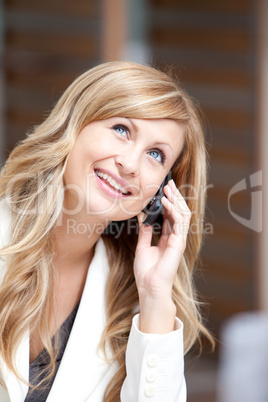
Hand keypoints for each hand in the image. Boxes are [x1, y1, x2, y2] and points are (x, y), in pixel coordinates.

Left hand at [135, 179, 190, 332]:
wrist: (149, 287)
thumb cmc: (147, 271)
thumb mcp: (142, 247)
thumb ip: (144, 232)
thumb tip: (142, 217)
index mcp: (168, 238)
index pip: (171, 215)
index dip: (168, 202)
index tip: (163, 189)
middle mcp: (176, 237)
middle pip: (179, 212)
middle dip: (174, 197)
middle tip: (168, 184)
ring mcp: (179, 240)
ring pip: (183, 214)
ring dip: (176, 200)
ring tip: (168, 189)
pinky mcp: (179, 243)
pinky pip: (180, 222)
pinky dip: (174, 210)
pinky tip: (166, 201)